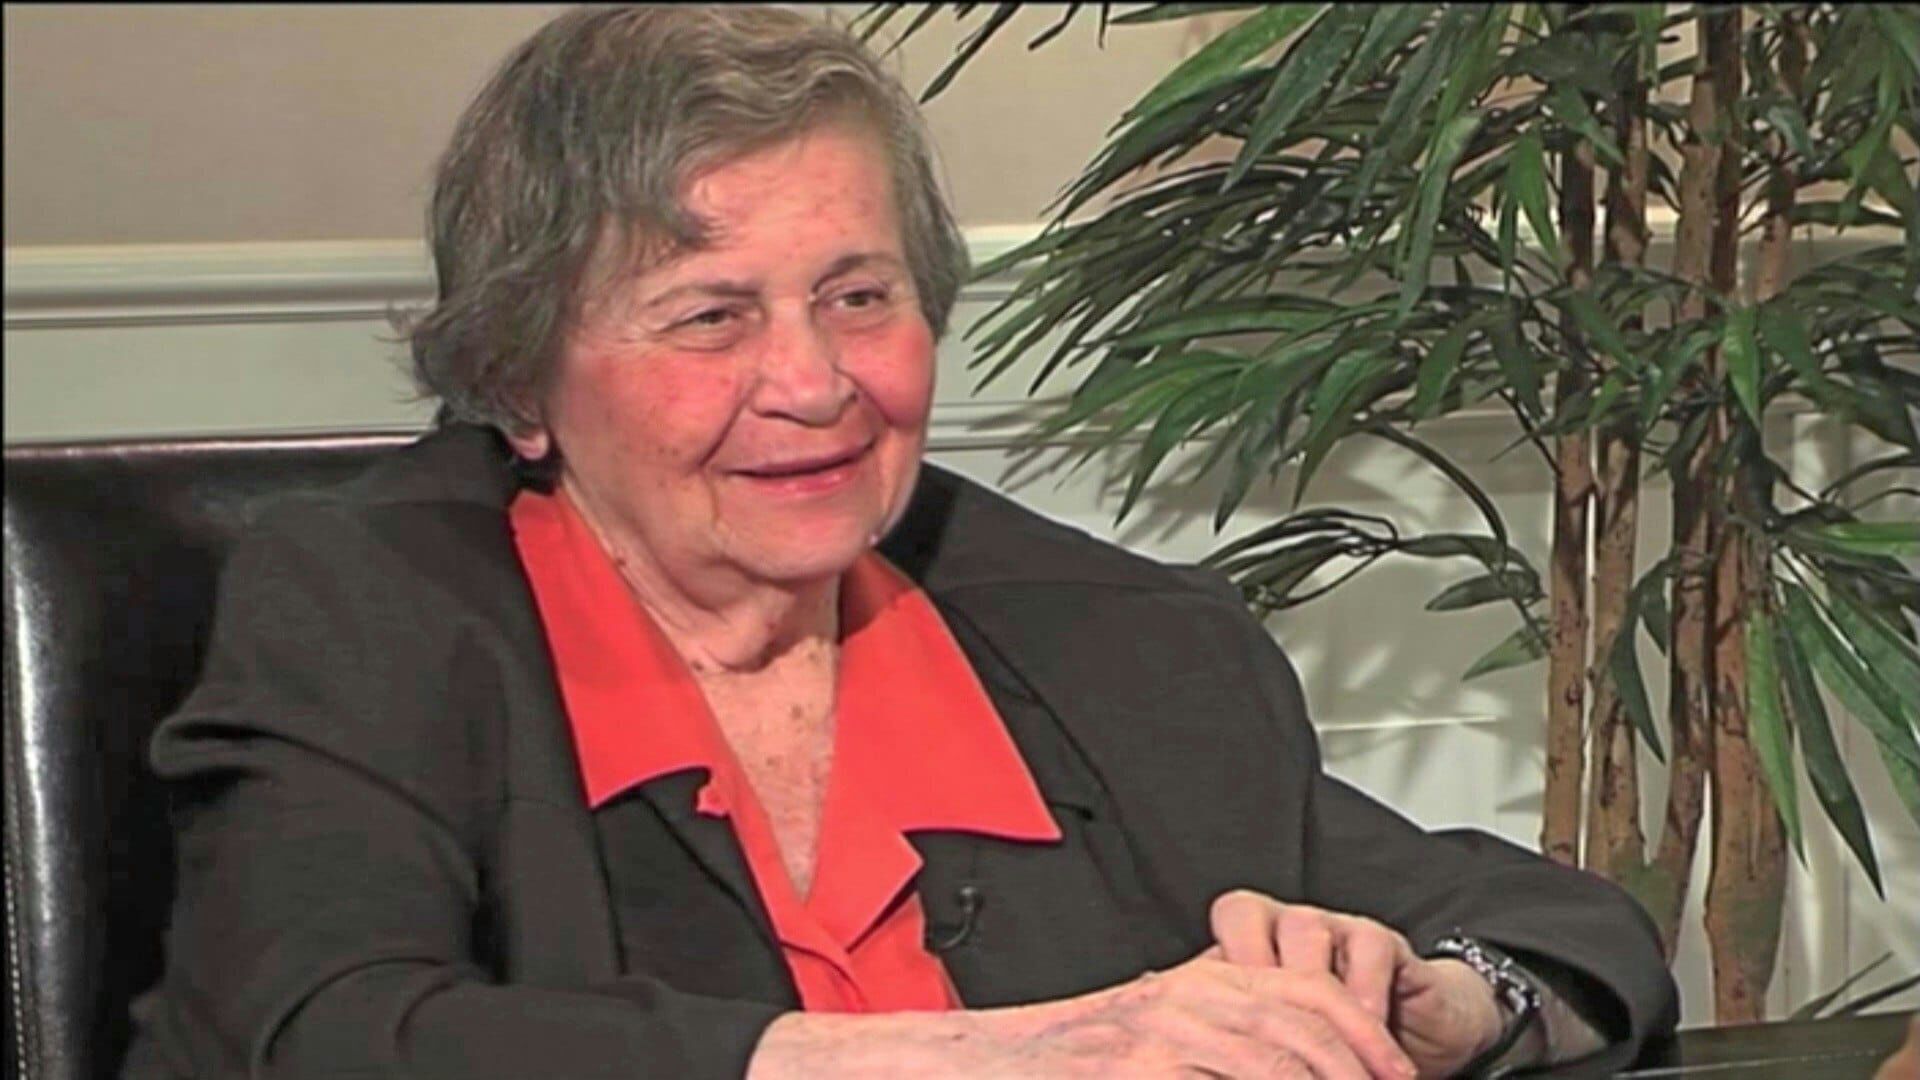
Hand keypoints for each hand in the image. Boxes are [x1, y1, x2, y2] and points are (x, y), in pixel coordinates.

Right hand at [1002, 952, 1420, 1077]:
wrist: (991, 1062)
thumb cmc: (1074, 1055)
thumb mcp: (1155, 1024)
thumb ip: (1215, 1026)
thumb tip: (1283, 1053)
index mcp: (1199, 981)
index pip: (1302, 990)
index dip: (1360, 1029)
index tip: (1394, 1065)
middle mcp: (1188, 998)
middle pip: (1303, 1021)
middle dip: (1359, 1061)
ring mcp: (1166, 1036)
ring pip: (1274, 1058)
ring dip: (1323, 1078)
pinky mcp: (1144, 1067)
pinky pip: (1230, 1079)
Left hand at [1209, 890, 1506, 1077]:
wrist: (1414, 1037)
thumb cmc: (1325, 1047)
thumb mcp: (1274, 1045)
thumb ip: (1242, 1041)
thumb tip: (1194, 1066)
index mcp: (1244, 946)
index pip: (1211, 938)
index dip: (1208, 981)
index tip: (1217, 1035)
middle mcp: (1281, 926)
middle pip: (1246, 917)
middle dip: (1248, 974)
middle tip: (1256, 1033)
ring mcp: (1330, 926)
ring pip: (1303, 929)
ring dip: (1306, 992)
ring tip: (1315, 1048)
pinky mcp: (1379, 939)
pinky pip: (1365, 948)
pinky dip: (1361, 993)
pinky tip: (1363, 1035)